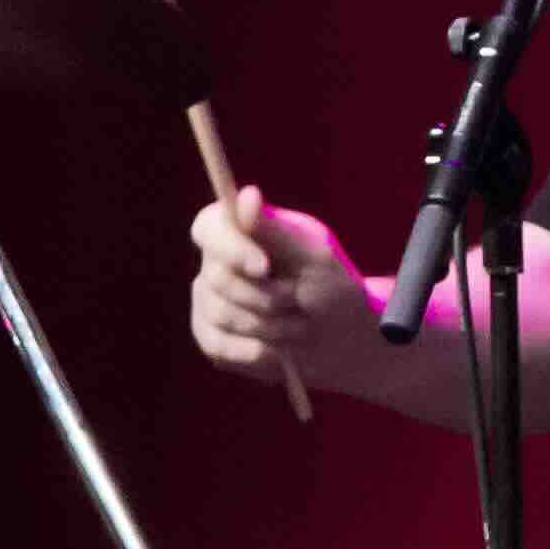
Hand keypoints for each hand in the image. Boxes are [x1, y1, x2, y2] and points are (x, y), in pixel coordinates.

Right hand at [189, 186, 370, 386]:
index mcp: (241, 231)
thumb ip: (275, 231)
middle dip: (265, 298)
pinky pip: (215, 345)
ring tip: (297, 327)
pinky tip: (277, 353)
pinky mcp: (210, 334)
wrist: (340, 343)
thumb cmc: (331, 291)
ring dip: (267, 327)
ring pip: (219, 313)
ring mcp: (209, 299)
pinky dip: (252, 352)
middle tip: (299, 303)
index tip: (263, 268)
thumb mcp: (315, 259)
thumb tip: (247, 195)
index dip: (230, 248)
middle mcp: (218, 261)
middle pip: (217, 277)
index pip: (209, 227)